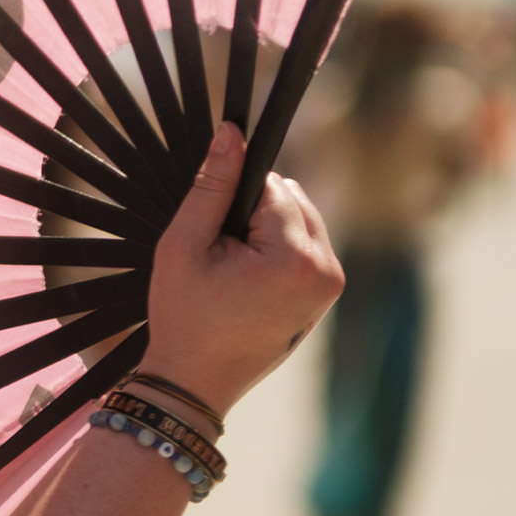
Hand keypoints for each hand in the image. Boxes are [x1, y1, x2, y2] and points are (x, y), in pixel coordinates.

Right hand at [140, 124, 343, 416]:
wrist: (194, 382)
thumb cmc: (183, 318)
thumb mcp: (184, 246)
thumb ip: (211, 186)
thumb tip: (232, 132)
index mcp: (294, 257)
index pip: (272, 186)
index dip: (233, 198)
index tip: (211, 230)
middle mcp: (326, 268)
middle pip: (294, 199)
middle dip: (255, 214)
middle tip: (220, 257)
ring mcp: (332, 284)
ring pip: (302, 220)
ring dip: (268, 230)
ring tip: (233, 272)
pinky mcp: (327, 295)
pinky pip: (307, 247)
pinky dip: (279, 252)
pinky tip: (248, 283)